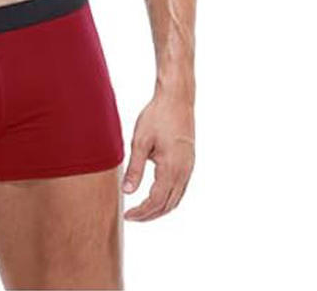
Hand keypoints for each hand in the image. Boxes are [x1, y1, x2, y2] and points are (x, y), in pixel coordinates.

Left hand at [122, 92, 194, 220]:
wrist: (176, 99)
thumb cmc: (157, 116)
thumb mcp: (140, 141)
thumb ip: (135, 169)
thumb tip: (127, 192)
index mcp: (171, 169)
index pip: (156, 201)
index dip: (141, 212)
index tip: (127, 215)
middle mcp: (184, 172)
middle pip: (168, 205)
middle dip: (150, 215)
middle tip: (132, 217)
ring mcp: (189, 168)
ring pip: (176, 199)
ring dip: (160, 208)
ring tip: (142, 210)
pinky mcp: (189, 162)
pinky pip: (180, 189)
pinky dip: (168, 198)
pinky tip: (156, 195)